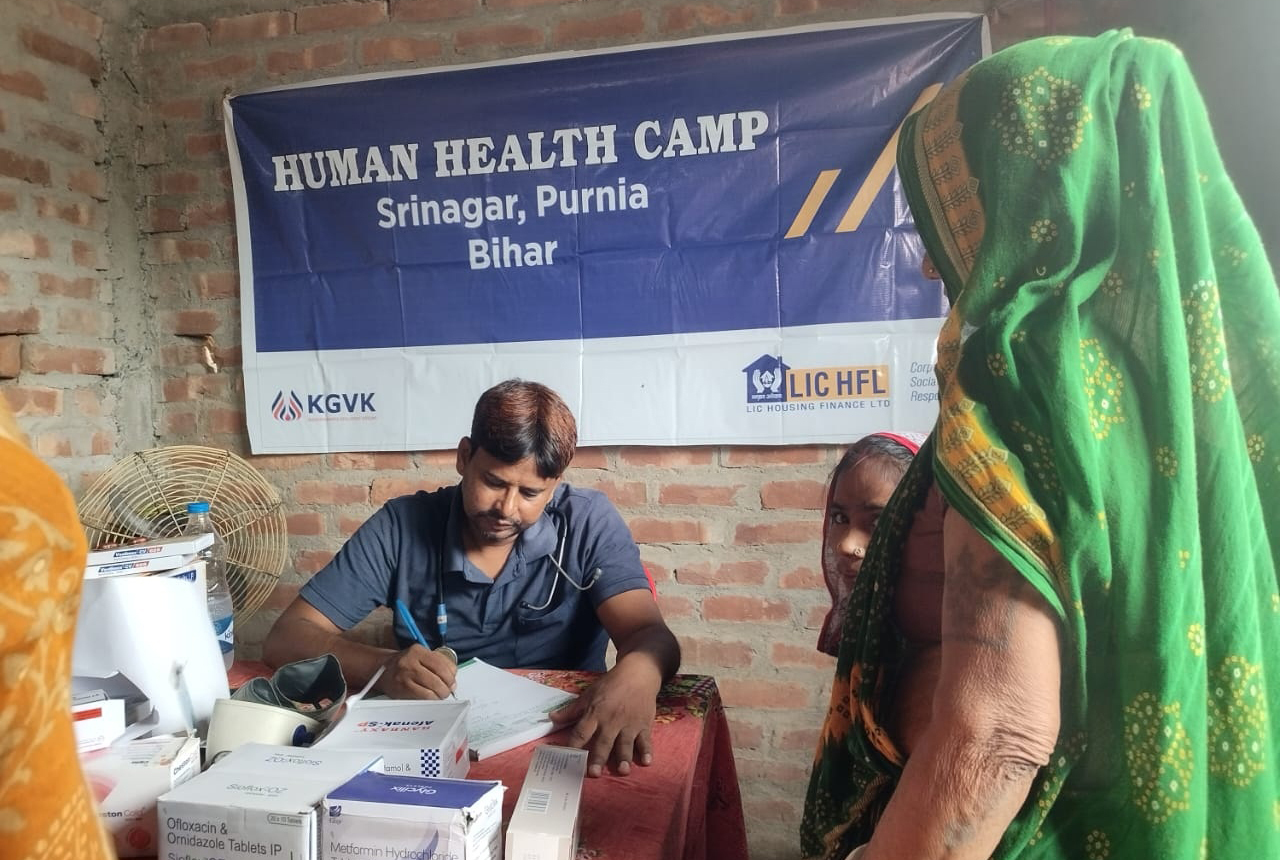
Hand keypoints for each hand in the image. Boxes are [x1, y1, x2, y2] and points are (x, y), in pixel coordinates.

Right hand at [374, 645, 456, 698]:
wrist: (382, 669)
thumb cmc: (406, 664)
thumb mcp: (421, 656)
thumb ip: (438, 662)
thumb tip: (453, 678)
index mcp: (417, 651)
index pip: (441, 664)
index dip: (450, 676)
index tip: (453, 682)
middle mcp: (410, 662)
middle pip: (437, 678)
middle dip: (446, 688)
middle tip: (447, 691)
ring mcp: (404, 676)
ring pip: (431, 689)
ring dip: (439, 695)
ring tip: (440, 696)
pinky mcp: (401, 689)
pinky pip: (422, 697)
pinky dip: (430, 699)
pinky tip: (431, 698)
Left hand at [548, 659, 660, 776]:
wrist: (637, 673)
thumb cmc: (611, 685)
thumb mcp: (589, 695)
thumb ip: (571, 710)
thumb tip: (552, 718)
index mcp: (595, 714)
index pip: (581, 732)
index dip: (574, 746)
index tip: (568, 761)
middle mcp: (611, 721)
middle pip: (603, 742)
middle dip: (598, 757)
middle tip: (594, 773)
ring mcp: (629, 724)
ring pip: (625, 743)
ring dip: (624, 757)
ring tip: (623, 771)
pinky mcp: (644, 724)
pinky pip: (645, 739)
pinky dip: (647, 750)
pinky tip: (647, 761)